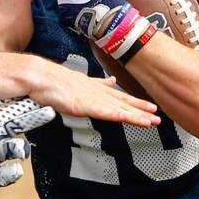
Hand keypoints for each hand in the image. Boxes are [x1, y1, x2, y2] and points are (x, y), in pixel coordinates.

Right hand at [29, 58, 159, 126]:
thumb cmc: (55, 80)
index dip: (136, 103)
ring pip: (117, 109)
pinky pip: (102, 111)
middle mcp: (98, 93)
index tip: (151, 108)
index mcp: (97, 89)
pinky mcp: (83, 104)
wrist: (41, 77)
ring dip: (134, 115)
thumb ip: (98, 83)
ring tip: (149, 121)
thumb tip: (112, 81)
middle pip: (123, 104)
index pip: (120, 98)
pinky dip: (115, 114)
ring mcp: (91, 99)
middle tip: (157, 117)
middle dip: (141, 111)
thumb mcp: (82, 81)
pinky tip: (126, 118)